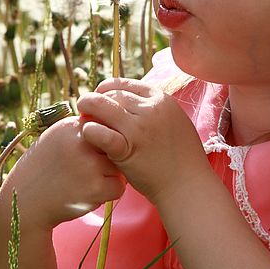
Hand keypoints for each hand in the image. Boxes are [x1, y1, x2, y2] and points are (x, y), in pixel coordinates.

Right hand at [0, 116, 125, 231]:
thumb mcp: (57, 137)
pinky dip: (108, 193)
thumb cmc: (45, 167)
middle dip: (109, 157)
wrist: (24, 200)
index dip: (102, 141)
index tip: (90, 152)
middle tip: (88, 169)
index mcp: (72, 125)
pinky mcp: (94, 188)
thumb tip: (116, 123)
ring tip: (84, 181)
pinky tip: (87, 193)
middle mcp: (81, 141)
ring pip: (120, 167)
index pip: (106, 126)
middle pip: (117, 145)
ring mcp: (88, 164)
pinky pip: (119, 187)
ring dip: (108, 176)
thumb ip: (83, 129)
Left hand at [76, 77, 211, 204]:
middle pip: (113, 94)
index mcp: (162, 99)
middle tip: (85, 109)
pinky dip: (91, 131)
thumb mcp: (174, 121)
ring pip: (103, 106)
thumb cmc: (181, 157)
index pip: (125, 84)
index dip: (107, 88)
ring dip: (88, 109)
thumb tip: (130, 99)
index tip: (99, 96)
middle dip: (95, 99)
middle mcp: (151, 109)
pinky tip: (87, 134)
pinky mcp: (128, 149)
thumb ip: (154, 109)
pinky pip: (101, 133)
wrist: (187, 185)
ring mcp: (139, 129)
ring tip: (82, 118)